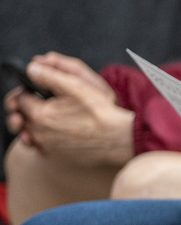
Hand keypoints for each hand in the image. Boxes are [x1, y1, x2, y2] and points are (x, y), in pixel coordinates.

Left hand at [9, 55, 133, 165]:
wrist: (117, 138)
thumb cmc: (101, 112)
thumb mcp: (77, 86)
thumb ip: (51, 75)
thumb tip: (32, 69)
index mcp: (41, 114)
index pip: (20, 99)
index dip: (27, 91)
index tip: (36, 89)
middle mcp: (40, 134)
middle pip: (22, 117)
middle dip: (27, 107)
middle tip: (40, 101)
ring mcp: (48, 147)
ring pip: (30, 132)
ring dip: (33, 123)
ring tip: (46, 116)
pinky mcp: (58, 156)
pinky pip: (42, 146)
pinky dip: (44, 138)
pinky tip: (56, 131)